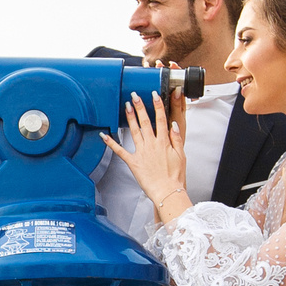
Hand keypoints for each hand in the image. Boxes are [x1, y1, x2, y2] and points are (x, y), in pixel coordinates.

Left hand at [99, 90, 187, 207]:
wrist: (167, 191)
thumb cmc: (175, 176)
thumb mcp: (181, 155)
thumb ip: (176, 138)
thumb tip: (173, 124)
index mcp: (164, 142)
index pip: (161, 118)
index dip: (157, 105)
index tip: (154, 95)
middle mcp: (152, 144)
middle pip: (145, 121)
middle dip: (140, 106)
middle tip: (135, 95)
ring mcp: (141, 152)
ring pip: (134, 131)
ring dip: (129, 117)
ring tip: (125, 106)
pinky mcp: (133, 162)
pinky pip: (120, 151)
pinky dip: (111, 143)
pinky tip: (104, 135)